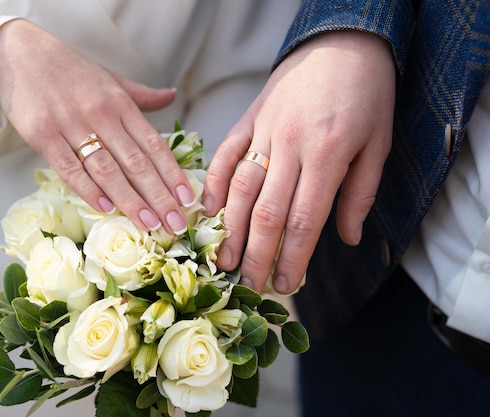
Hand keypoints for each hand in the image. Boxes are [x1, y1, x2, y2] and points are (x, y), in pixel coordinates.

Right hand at [0, 19, 192, 233]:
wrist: (20, 54)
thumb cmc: (70, 71)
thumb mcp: (110, 79)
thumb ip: (142, 95)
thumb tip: (172, 95)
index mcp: (121, 104)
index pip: (153, 145)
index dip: (172, 174)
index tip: (188, 200)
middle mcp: (101, 114)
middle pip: (136, 162)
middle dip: (159, 196)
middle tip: (176, 224)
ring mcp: (71, 125)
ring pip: (107, 169)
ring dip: (130, 200)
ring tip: (149, 224)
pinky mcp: (43, 134)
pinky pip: (69, 167)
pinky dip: (87, 189)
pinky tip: (105, 208)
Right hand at [203, 31, 395, 292]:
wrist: (343, 41)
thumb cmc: (367, 93)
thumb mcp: (379, 143)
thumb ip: (360, 192)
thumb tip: (347, 239)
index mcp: (326, 156)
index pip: (303, 221)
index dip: (291, 258)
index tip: (284, 285)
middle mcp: (289, 146)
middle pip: (266, 212)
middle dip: (255, 254)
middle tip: (248, 284)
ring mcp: (264, 132)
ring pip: (239, 188)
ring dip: (229, 228)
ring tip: (223, 260)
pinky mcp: (248, 119)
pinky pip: (224, 154)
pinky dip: (212, 184)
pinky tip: (207, 211)